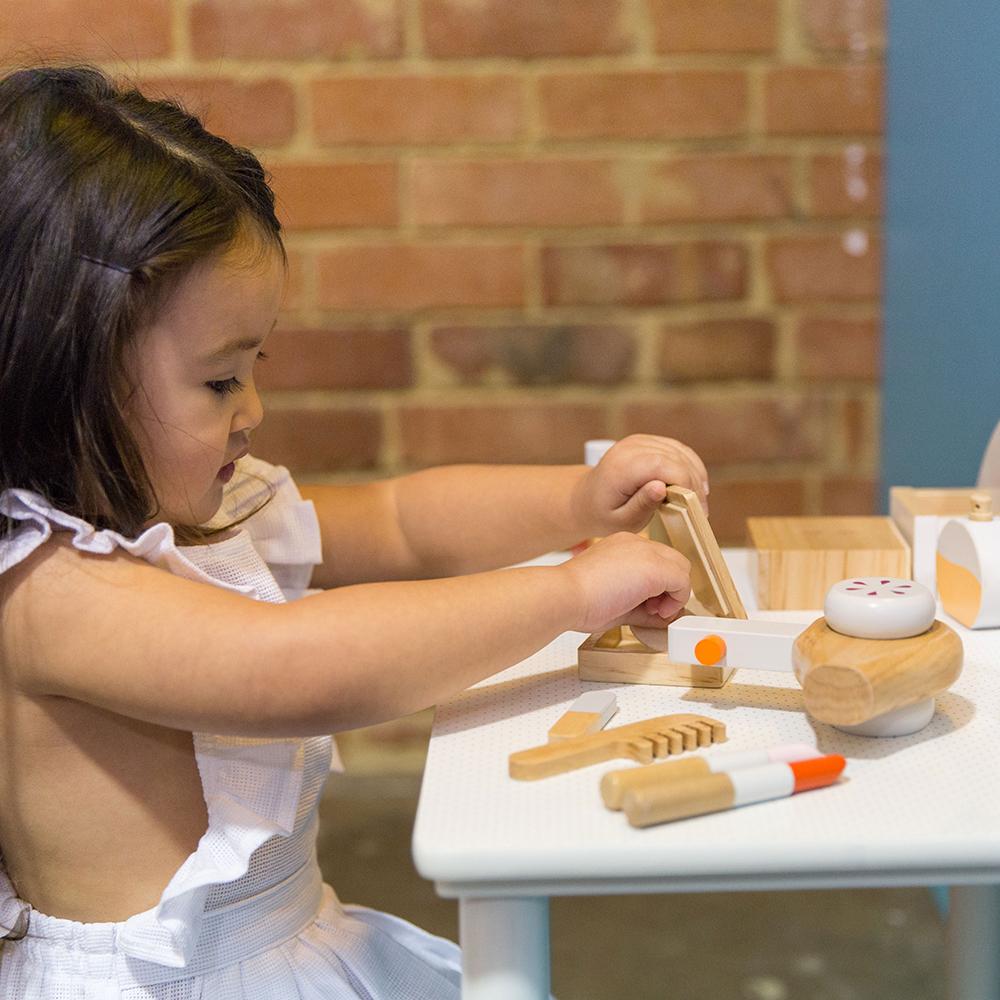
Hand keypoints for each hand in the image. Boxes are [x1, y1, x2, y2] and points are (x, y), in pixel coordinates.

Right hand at [559, 532, 690, 634]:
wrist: (566, 595)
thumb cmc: (579, 600)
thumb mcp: (615, 600)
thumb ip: (640, 605)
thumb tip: (661, 617)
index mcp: (622, 546)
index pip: (655, 561)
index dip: (658, 586)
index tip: (646, 605)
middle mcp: (636, 543)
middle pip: (673, 562)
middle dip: (669, 588)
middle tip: (653, 610)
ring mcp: (646, 552)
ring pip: (681, 569)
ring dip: (674, 594)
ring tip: (654, 612)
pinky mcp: (655, 567)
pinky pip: (683, 582)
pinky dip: (677, 600)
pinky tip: (658, 612)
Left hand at [570, 434, 709, 536]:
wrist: (586, 499)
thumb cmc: (603, 514)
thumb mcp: (620, 521)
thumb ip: (641, 505)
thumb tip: (661, 487)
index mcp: (622, 466)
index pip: (665, 467)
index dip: (687, 486)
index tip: (696, 510)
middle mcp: (631, 447)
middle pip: (677, 459)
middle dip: (694, 485)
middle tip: (701, 512)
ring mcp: (639, 440)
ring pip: (681, 452)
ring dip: (695, 475)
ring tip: (698, 502)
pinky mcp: (647, 441)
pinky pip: (677, 449)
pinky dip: (690, 466)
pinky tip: (694, 485)